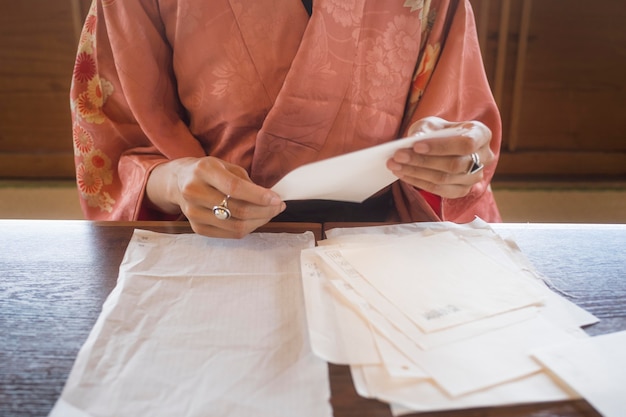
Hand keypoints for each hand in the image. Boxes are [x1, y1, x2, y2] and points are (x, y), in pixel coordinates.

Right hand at [147, 157, 284, 237]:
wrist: (178, 182)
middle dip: (265, 211)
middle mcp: (194, 191)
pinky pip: (230, 234)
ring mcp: (193, 213)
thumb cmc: (209, 172)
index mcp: (204, 170)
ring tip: (270, 213)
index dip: (259, 196)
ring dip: (259, 221)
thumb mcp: (225, 166)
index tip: (277, 199)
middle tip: (278, 206)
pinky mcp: (197, 228)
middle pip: (237, 210)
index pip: (234, 188)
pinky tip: (255, 219)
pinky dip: (248, 228)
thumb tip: (271, 199)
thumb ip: (246, 181)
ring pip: (236, 226)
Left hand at [386, 116, 494, 198]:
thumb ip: (424, 130)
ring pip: (445, 179)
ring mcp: (475, 176)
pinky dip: (418, 182)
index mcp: (481, 134)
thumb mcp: (432, 124)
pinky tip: (403, 174)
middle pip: (454, 164)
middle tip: (398, 156)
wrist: (443, 144)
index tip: (416, 146)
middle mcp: (484, 157)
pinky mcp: (463, 190)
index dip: (441, 146)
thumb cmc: (438, 131)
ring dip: (416, 172)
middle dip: (422, 161)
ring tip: (395, 165)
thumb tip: (414, 140)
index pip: (466, 143)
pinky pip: (440, 190)